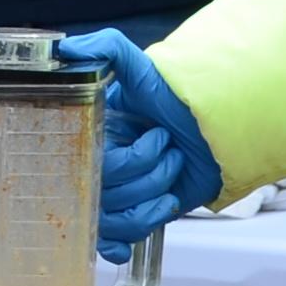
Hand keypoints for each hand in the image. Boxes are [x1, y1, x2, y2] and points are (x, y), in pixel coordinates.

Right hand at [58, 29, 221, 256]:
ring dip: (155, 194)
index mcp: (93, 137)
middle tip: (171, 147)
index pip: (87, 166)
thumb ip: (106, 48)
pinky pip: (120, 237)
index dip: (125, 159)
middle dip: (149, 172)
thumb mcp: (143, 67)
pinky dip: (136, 231)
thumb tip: (67, 48)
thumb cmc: (179, 97)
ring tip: (176, 167)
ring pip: (118, 217)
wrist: (218, 127)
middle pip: (106, 194)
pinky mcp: (136, 214)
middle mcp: (100, 166)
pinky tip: (156, 210)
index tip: (153, 135)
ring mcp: (117, 193)